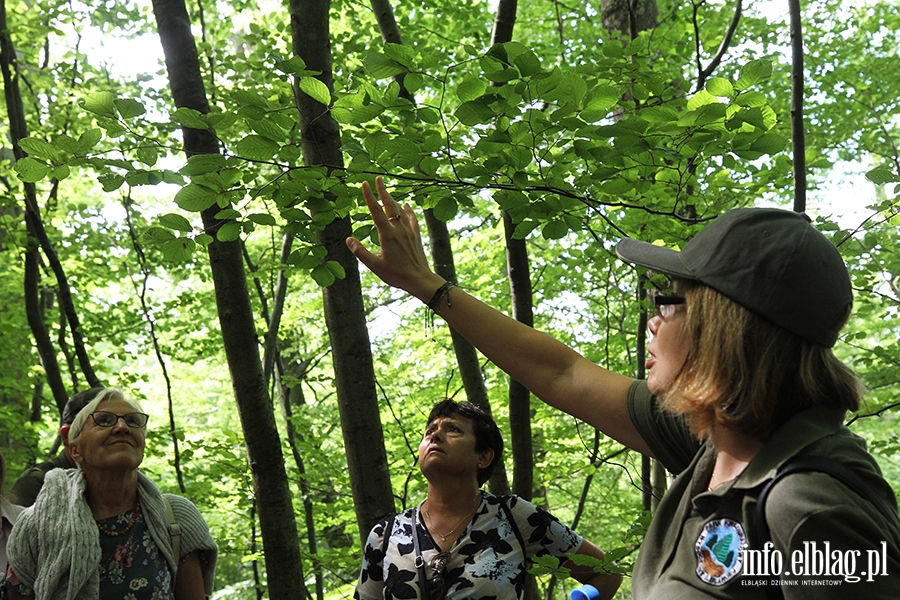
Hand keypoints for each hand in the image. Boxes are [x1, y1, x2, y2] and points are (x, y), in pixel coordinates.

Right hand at [345, 177, 445, 300]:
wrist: (419, 279)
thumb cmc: (396, 274)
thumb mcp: (375, 265)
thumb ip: (360, 252)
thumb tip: (348, 240)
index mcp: (387, 234)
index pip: (376, 211)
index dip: (369, 196)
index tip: (364, 184)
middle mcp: (398, 229)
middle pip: (389, 205)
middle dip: (383, 190)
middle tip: (378, 178)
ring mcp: (409, 231)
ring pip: (400, 210)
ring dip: (393, 199)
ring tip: (387, 190)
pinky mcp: (416, 236)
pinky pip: (412, 218)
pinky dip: (408, 210)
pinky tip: (407, 204)